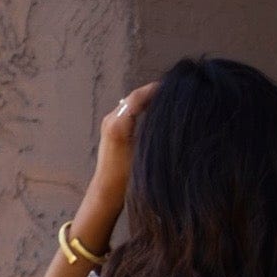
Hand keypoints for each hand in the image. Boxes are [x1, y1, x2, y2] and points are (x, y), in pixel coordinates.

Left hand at [91, 81, 158, 204]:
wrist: (106, 190)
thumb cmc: (125, 178)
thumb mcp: (144, 156)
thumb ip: (152, 134)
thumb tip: (167, 119)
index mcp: (118, 125)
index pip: (137, 98)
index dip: (154, 89)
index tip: (170, 86)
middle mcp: (111, 120)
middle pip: (133, 97)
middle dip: (151, 92)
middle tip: (171, 90)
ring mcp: (108, 122)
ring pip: (129, 102)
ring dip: (145, 99)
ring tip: (164, 97)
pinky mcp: (109, 128)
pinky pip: (126, 110)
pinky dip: (139, 106)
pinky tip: (152, 110)